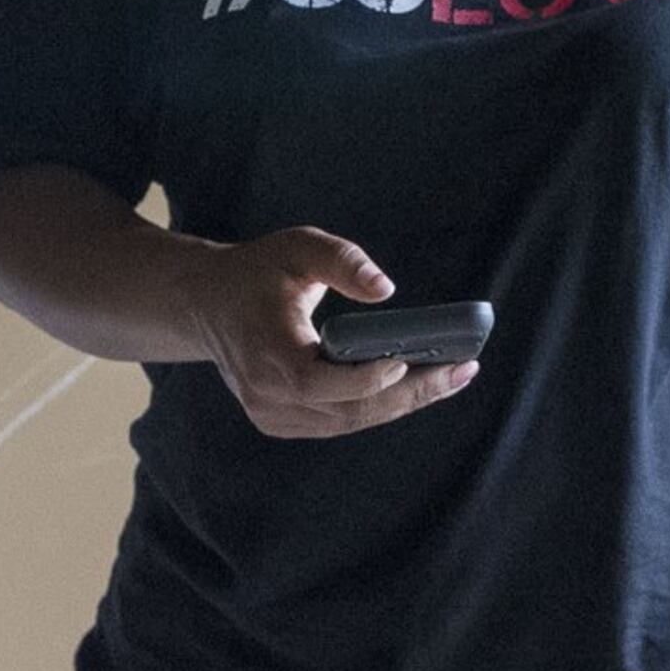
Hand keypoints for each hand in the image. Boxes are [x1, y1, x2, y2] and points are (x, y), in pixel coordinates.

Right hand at [188, 227, 479, 439]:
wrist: (207, 305)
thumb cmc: (257, 272)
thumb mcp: (296, 248)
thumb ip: (341, 261)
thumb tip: (385, 289)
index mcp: (264, 351)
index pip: (315, 381)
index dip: (362, 379)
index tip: (404, 361)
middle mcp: (265, 394)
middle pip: (347, 410)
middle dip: (409, 392)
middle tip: (461, 370)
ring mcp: (272, 415)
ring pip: (350, 421)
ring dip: (404, 402)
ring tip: (454, 375)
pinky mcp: (282, 422)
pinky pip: (341, 422)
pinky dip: (380, 405)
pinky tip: (419, 385)